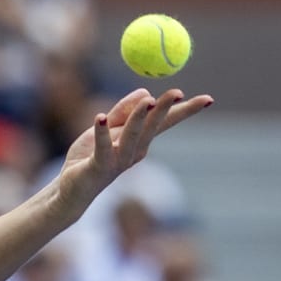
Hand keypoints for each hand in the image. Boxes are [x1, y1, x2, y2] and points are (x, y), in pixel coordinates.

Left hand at [56, 88, 213, 214]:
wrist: (72, 188)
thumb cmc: (90, 157)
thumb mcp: (108, 127)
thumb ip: (123, 111)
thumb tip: (146, 93)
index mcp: (140, 141)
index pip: (166, 121)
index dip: (187, 111)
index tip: (208, 99)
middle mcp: (135, 151)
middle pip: (154, 127)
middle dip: (166, 109)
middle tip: (177, 92)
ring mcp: (118, 160)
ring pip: (133, 137)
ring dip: (140, 118)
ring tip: (148, 101)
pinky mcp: (99, 166)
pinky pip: (103, 148)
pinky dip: (102, 133)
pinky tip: (100, 118)